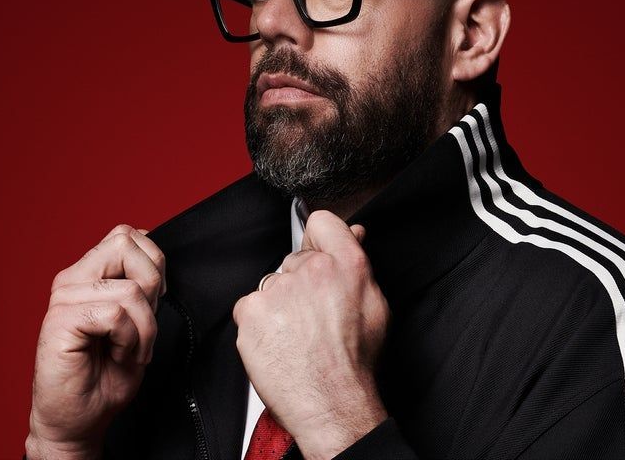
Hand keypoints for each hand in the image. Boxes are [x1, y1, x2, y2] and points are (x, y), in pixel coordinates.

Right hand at [26, 225, 164, 459]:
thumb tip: (155, 255)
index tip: (152, 304)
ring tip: (130, 349)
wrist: (76, 421)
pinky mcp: (60, 321)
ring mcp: (64, 299)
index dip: (154, 266)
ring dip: (145, 327)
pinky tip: (118, 355)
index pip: (128, 236)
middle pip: (127, 244)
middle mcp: (73, 280)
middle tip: (143, 325)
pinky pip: (116, 314)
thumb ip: (140, 285)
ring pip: (131, 288)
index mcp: (88, 275)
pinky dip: (130, 340)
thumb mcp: (137, 321)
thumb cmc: (104, 376)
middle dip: (153, 286)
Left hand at [233, 210, 389, 459]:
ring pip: (272, 286)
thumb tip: (353, 234)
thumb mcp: (375, 306)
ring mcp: (278, 289)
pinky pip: (250, 307)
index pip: (322, 222)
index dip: (319, 238)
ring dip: (279, 305)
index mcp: (346, 265)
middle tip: (312, 318)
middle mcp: (312, 270)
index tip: (317, 253)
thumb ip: (358, 263)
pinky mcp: (251, 310)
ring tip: (296, 337)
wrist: (332, 402)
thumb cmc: (354, 363)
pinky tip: (278, 343)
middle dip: (300, 283)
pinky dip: (259, 324)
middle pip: (295, 259)